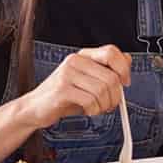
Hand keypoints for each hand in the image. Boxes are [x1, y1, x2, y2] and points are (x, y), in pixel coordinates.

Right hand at [17, 46, 131, 128]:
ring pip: (103, 89)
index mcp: (83, 56)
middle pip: (111, 76)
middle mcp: (75, 61)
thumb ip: (107, 70)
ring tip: (97, 108)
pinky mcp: (62, 89)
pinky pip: (90, 100)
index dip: (123, 68)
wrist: (34, 108)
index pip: (112, 52)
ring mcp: (67, 74)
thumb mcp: (88, 80)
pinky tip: (88, 110)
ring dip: (105, 105)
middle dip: (116, 95)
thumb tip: (128, 59)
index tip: (125, 83)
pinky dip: (94, 110)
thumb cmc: (63, 95)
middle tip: (111, 104)